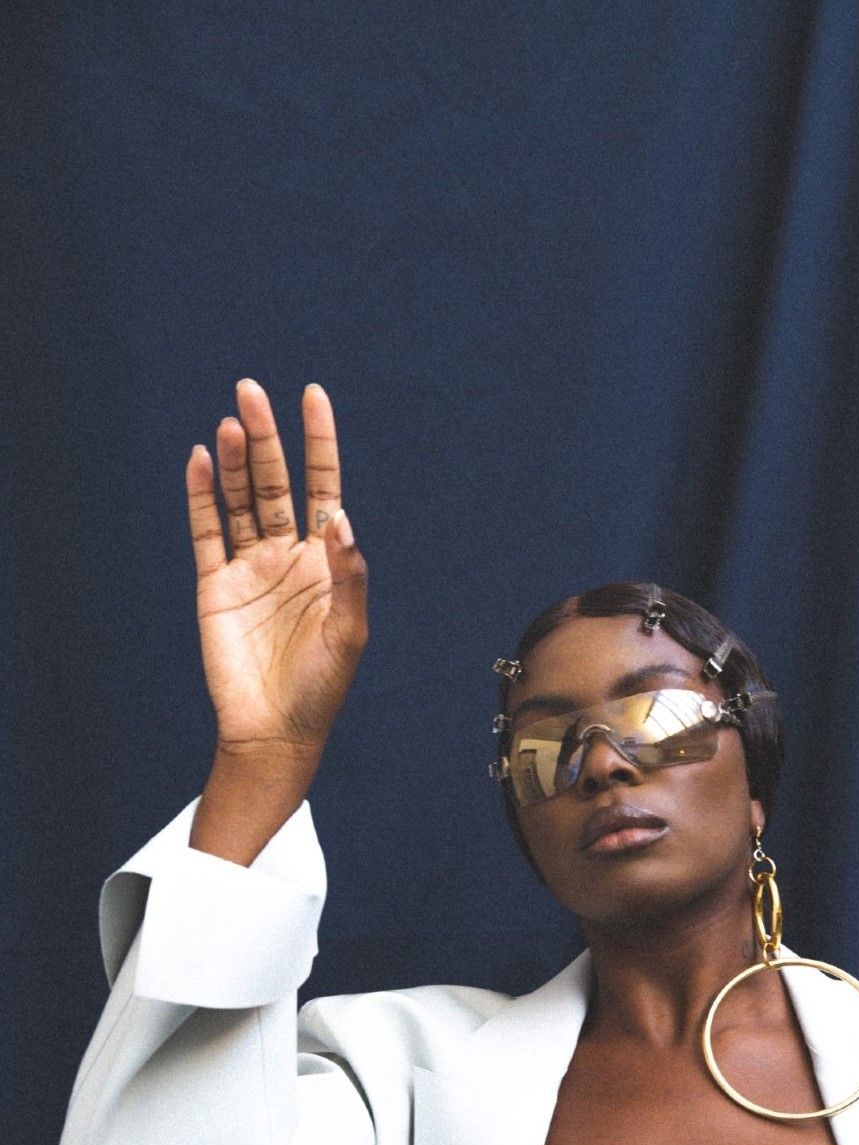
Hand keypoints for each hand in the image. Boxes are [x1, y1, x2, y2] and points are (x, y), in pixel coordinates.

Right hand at [184, 379, 368, 760]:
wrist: (276, 731)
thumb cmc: (322, 688)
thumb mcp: (350, 633)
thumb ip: (348, 575)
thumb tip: (341, 519)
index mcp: (324, 561)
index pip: (324, 487)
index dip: (318, 442)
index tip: (312, 396)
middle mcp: (286, 556)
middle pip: (274, 482)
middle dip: (264, 438)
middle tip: (251, 391)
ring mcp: (248, 568)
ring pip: (238, 501)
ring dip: (232, 461)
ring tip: (229, 423)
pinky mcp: (214, 586)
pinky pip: (206, 533)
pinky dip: (201, 497)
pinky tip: (199, 460)